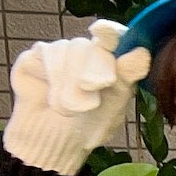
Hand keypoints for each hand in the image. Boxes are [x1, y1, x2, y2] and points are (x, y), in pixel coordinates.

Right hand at [3, 20, 149, 175]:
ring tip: (71, 109)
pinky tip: (53, 99)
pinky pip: (43, 54)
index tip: (103, 32)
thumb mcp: (114, 105)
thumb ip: (127, 78)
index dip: (109, 31)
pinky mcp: (34, 58)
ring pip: (66, 50)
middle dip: (91, 72)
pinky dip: (52, 78)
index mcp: (108, 61)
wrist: (55, 143)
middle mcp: (83, 52)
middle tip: (91, 98)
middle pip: (88, 46)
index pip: (113, 37)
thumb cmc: (89, 125)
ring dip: (69, 83)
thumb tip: (142, 53)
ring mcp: (58, 53)